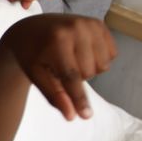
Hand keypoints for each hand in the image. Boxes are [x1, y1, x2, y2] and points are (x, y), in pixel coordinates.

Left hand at [0, 14, 116, 120]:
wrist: (30, 29)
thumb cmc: (31, 56)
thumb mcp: (36, 75)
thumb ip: (54, 95)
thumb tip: (72, 116)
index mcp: (56, 41)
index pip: (72, 76)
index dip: (79, 98)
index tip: (86, 116)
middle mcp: (76, 29)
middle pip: (89, 72)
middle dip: (77, 77)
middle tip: (60, 67)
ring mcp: (90, 24)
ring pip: (103, 65)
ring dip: (89, 69)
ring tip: (70, 59)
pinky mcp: (99, 23)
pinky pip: (111, 54)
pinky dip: (98, 59)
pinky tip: (82, 52)